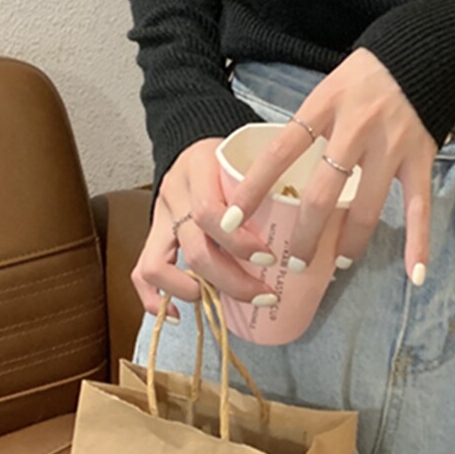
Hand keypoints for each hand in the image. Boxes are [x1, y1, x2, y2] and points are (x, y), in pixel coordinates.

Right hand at [130, 136, 282, 321]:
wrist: (191, 140)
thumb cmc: (230, 154)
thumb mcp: (248, 156)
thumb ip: (268, 182)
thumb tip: (313, 225)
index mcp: (200, 169)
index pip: (209, 212)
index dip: (238, 242)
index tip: (268, 258)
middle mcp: (174, 193)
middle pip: (193, 246)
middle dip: (230, 279)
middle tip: (263, 294)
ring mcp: (158, 215)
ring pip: (157, 263)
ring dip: (192, 291)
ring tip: (222, 303)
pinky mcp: (151, 232)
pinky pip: (141, 270)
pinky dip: (155, 298)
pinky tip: (180, 313)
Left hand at [219, 48, 434, 284]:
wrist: (423, 51)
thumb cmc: (368, 74)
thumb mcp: (328, 89)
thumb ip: (309, 126)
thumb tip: (278, 171)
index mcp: (325, 107)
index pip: (279, 152)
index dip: (253, 188)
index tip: (229, 220)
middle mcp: (356, 128)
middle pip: (322, 193)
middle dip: (305, 234)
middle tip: (293, 260)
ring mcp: (390, 145)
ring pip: (365, 208)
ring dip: (349, 243)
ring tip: (336, 261)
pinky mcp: (420, 158)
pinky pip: (419, 207)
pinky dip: (419, 243)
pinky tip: (414, 274)